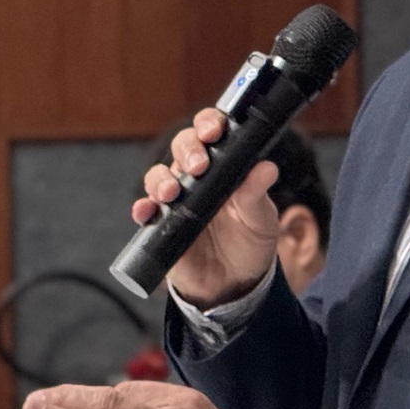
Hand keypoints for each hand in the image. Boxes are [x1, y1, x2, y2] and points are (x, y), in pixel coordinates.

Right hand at [136, 107, 281, 306]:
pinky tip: (146, 211)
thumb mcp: (261, 219)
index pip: (211, 132)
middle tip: (198, 166)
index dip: (208, 124)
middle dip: (186, 150)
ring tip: (171, 193)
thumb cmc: (250, 243)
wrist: (236, 284)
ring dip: (161, 179)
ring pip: (159, 176)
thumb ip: (257, 193)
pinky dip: (142, 208)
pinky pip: (145, 211)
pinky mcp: (161, 225)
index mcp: (224, 166)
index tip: (214, 132)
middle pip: (182, 148)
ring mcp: (177, 199)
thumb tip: (267, 168)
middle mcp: (197, 177)